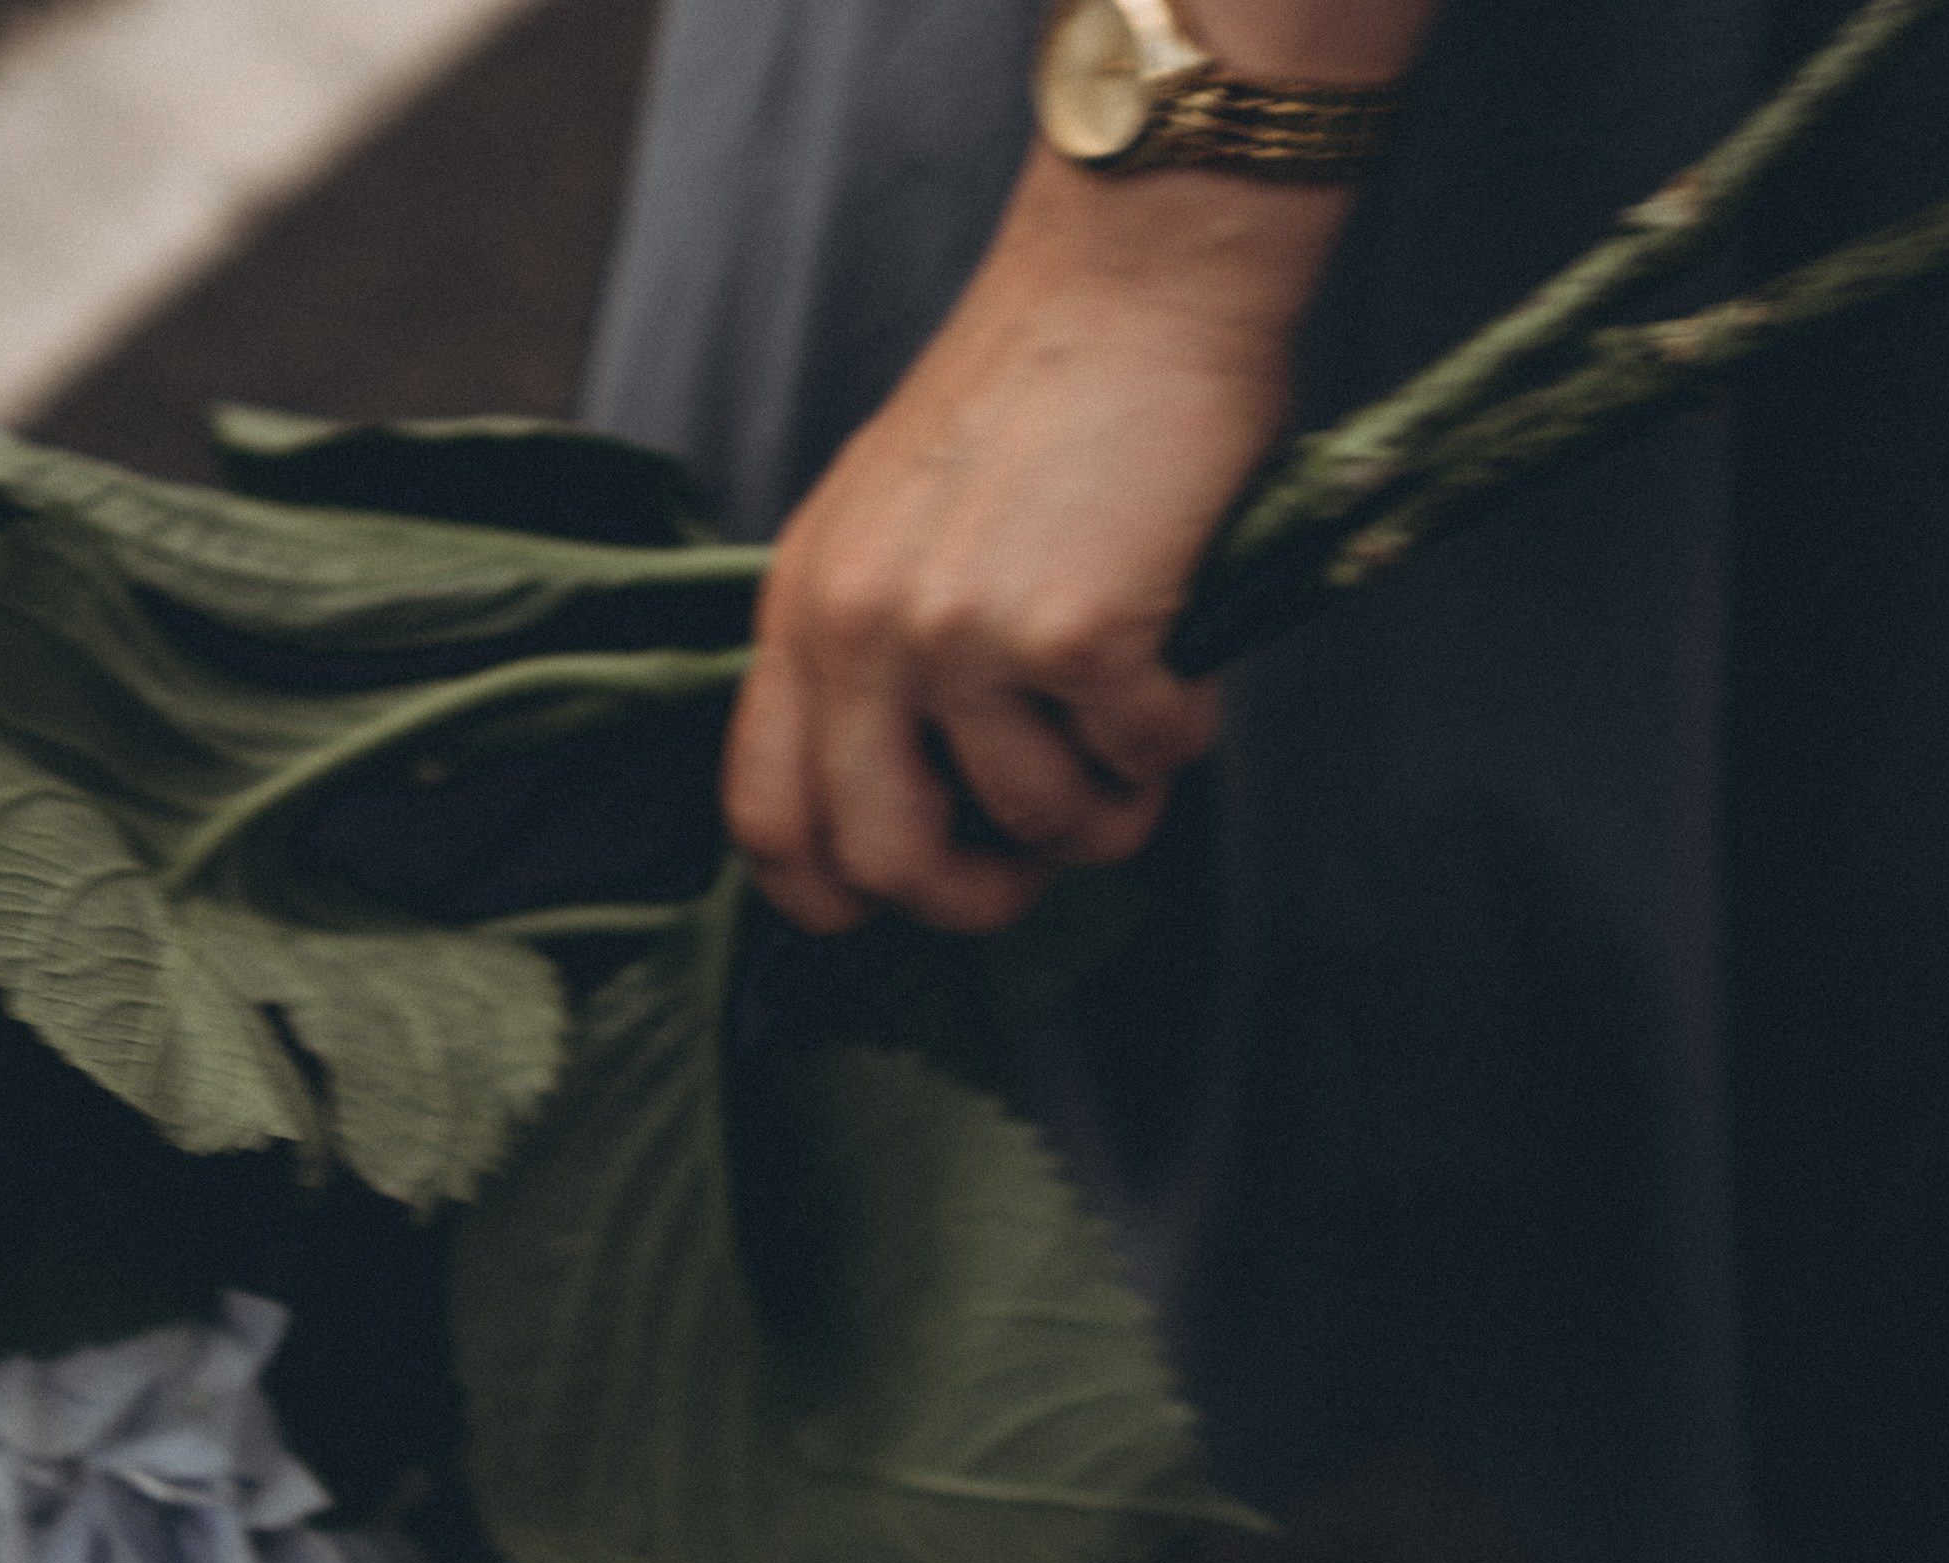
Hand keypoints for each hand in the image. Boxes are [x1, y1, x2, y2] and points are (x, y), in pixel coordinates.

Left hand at [724, 148, 1360, 933]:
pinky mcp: (1073, 630)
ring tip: (1139, 734)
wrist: (1133, 278)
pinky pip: (1138, 762)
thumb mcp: (891, 524)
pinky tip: (1182, 669)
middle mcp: (857, 630)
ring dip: (1110, 808)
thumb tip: (929, 806)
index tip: (906, 897)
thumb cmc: (1037, 400)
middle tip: (1040, 865)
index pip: (766, 815)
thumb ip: (874, 656)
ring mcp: (957, 634)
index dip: (831, 894)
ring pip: (1038, 825)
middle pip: (883, 864)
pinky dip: (1178, 738)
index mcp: (801, 608)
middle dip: (977, 898)